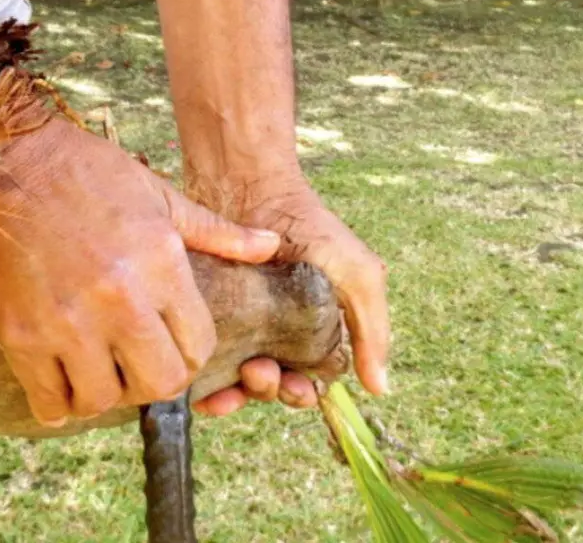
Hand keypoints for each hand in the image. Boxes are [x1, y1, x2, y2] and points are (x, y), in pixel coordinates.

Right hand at [0, 119, 280, 426]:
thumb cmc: (80, 171)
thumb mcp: (156, 194)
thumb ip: (215, 231)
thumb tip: (269, 246)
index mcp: (161, 264)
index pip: (199, 346)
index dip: (191, 353)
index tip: (172, 345)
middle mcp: (120, 299)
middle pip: (161, 383)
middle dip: (154, 382)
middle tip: (137, 366)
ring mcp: (68, 322)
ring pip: (104, 399)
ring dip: (103, 392)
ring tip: (96, 370)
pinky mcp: (20, 335)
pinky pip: (49, 401)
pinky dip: (56, 402)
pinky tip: (57, 382)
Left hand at [191, 173, 390, 416]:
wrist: (251, 187)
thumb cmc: (311, 227)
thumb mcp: (358, 275)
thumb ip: (372, 329)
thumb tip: (379, 389)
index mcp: (310, 332)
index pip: (307, 382)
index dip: (303, 393)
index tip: (300, 386)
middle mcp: (273, 335)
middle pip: (271, 387)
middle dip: (270, 391)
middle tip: (263, 372)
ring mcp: (237, 328)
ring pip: (235, 382)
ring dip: (239, 395)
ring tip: (240, 376)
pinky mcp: (206, 318)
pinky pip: (204, 364)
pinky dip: (206, 386)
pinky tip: (204, 389)